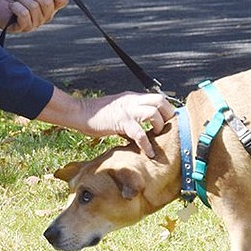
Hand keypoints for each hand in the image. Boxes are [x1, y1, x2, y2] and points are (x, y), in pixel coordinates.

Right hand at [38, 89, 175, 157]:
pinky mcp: (121, 121)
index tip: (169, 122)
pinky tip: (149, 152)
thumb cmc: (98, 115)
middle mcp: (133, 100)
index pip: (158, 98)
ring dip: (158, 126)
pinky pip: (139, 132)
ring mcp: (127, 110)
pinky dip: (146, 144)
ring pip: (153, 113)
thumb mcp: (119, 110)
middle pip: (160, 101)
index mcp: (133, 97)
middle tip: (166, 129)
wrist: (80, 112)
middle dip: (167, 115)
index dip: (167, 109)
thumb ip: (131, 116)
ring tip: (156, 136)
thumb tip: (141, 130)